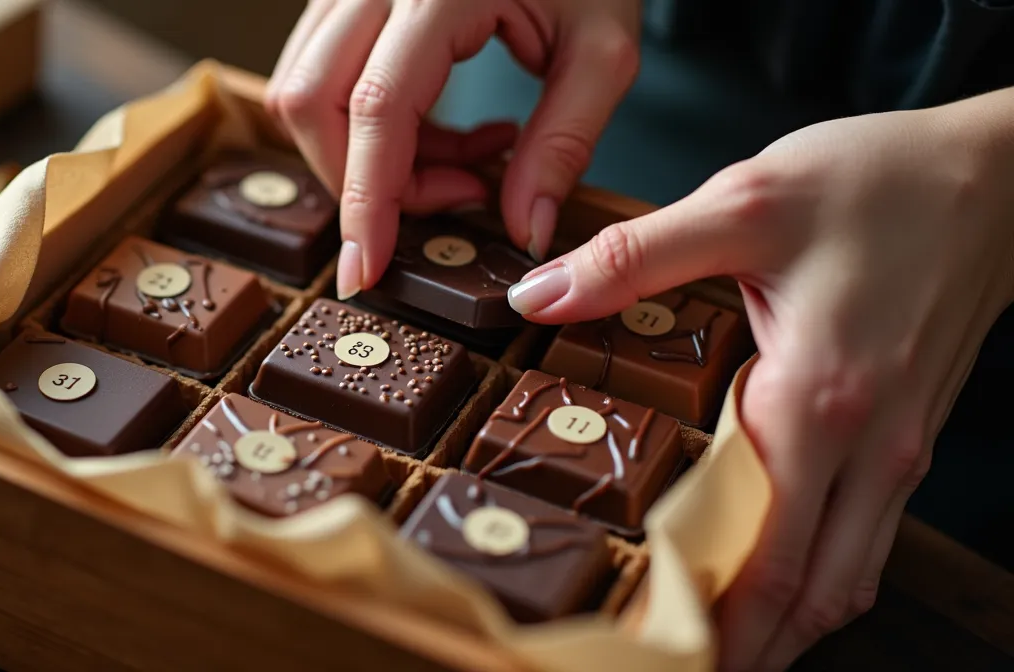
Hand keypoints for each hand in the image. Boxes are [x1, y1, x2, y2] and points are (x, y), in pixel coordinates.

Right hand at [265, 0, 641, 298]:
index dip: (368, 200)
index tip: (367, 272)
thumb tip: (519, 232)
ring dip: (363, 157)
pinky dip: (363, 129)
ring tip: (457, 159)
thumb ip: (564, 142)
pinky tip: (433, 130)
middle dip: (362, 183)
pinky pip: (318, 75)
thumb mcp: (604, 51)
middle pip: (312, 104)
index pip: (377, 108)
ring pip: (301, 91)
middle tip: (457, 197)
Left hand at [506, 92, 1013, 669]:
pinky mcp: (906, 441)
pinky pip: (861, 544)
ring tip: (709, 646)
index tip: (649, 649)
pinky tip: (767, 577)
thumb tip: (536, 296)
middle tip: (664, 662)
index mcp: (819, 403)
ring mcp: (897, 453)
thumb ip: (634, 256)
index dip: (710, 625)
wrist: (994, 177)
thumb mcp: (745, 200)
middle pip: (808, 597)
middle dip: (741, 649)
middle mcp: (868, 449)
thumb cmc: (876, 184)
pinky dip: (812, 581)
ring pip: (843, 583)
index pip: (765, 559)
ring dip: (781, 627)